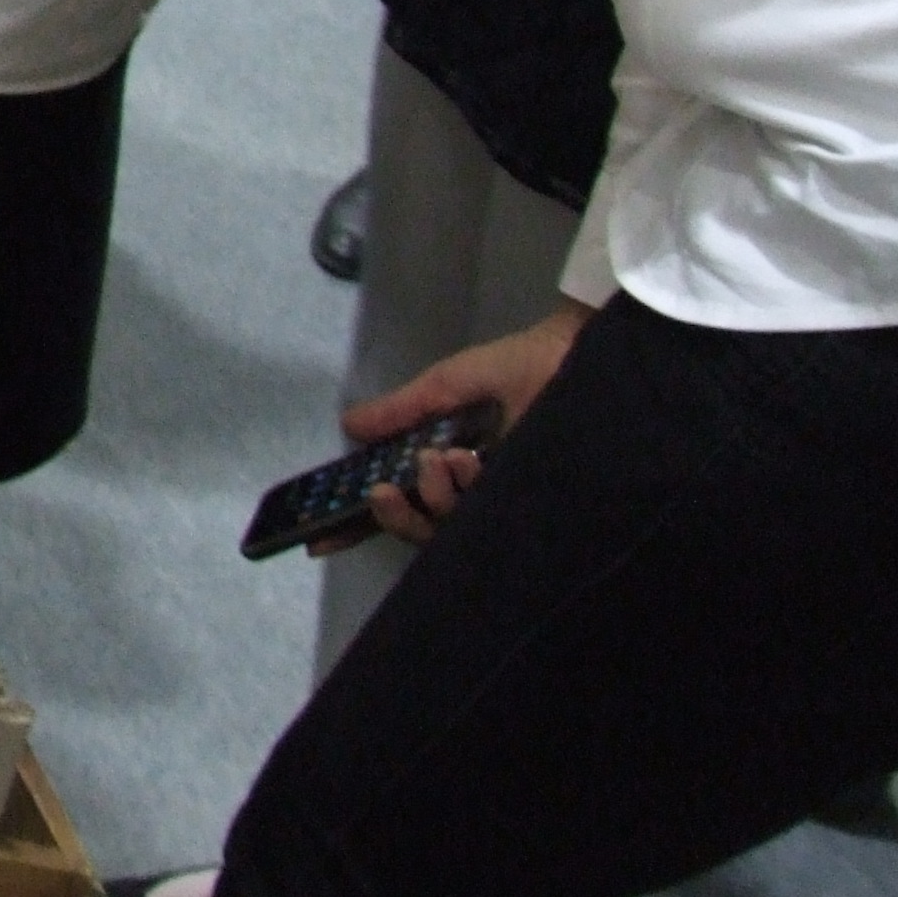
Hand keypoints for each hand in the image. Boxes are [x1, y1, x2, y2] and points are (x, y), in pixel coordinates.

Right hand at [326, 302, 593, 549]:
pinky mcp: (533, 507)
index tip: (318, 539)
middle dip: (398, 515)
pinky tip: (470, 459)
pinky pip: (484, 522)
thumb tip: (349, 426)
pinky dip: (466, 490)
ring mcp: (504, 503)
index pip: (401, 504)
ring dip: (436, 495)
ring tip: (445, 456)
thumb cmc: (521, 365)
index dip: (358, 525)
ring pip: (449, 529)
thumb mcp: (450, 384)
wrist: (579, 356)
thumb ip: (402, 408)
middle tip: (385, 491)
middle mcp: (475, 491)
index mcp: (451, 466)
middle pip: (420, 529)